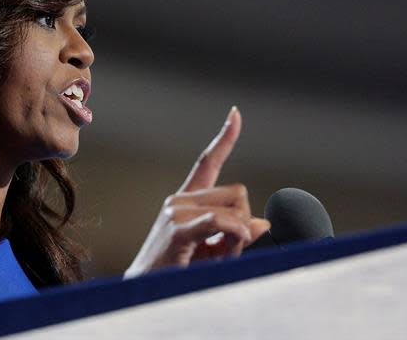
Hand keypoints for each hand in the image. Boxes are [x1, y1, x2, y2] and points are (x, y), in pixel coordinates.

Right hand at [124, 107, 269, 277]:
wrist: (144, 292)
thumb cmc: (178, 273)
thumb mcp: (214, 252)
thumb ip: (237, 234)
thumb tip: (262, 222)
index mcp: (187, 201)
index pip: (208, 162)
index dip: (225, 138)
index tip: (236, 113)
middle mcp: (180, 199)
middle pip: (238, 194)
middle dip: (244, 222)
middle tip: (228, 250)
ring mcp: (176, 211)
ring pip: (234, 210)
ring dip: (238, 237)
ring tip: (217, 259)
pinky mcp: (178, 229)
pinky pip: (219, 222)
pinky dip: (233, 233)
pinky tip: (231, 245)